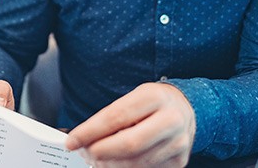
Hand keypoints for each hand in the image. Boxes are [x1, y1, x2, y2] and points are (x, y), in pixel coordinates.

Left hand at [65, 82, 195, 167]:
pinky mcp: (179, 161)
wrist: (186, 109)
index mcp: (154, 97)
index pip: (116, 117)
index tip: (72, 141)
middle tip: (85, 153)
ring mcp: (178, 142)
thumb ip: (111, 117)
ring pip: (136, 162)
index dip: (90, 132)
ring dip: (110, 164)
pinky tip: (116, 162)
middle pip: (128, 144)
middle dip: (100, 152)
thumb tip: (80, 138)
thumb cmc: (152, 103)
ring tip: (98, 158)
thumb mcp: (133, 98)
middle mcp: (171, 119)